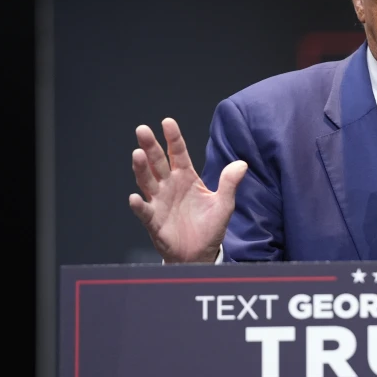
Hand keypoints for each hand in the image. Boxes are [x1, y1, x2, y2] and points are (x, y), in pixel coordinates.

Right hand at [128, 118, 246, 262]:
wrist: (200, 254)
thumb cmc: (210, 227)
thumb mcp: (224, 204)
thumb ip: (230, 184)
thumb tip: (242, 163)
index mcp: (186, 177)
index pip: (178, 153)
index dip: (173, 138)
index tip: (167, 122)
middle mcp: (170, 186)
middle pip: (158, 162)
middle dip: (150, 146)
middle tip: (142, 130)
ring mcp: (159, 202)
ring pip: (147, 181)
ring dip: (141, 168)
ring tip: (137, 154)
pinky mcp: (154, 221)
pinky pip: (144, 211)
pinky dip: (139, 205)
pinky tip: (135, 197)